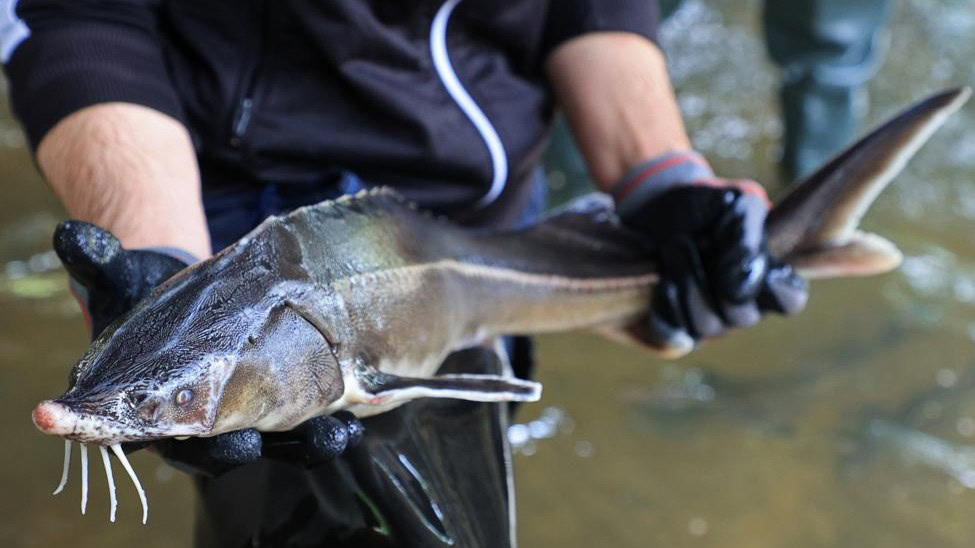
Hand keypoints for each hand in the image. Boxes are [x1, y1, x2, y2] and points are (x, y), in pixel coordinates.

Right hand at [53, 220, 362, 475]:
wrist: (167, 289)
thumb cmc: (136, 292)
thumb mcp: (116, 276)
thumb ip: (97, 262)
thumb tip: (74, 235)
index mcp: (155, 408)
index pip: (180, 442)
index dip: (206, 448)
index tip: (238, 443)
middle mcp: (199, 418)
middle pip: (234, 447)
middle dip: (271, 445)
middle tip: (306, 436)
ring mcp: (239, 407)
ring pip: (276, 436)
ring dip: (311, 438)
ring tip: (343, 429)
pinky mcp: (273, 392)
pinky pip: (301, 414)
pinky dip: (328, 414)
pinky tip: (356, 412)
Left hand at [613, 152, 807, 347]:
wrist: (660, 207)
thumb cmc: (708, 207)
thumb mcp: (736, 205)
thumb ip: (747, 235)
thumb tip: (743, 280)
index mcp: (768, 276)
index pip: (789, 300)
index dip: (777, 288)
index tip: (758, 262)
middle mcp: (743, 305)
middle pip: (742, 316)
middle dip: (713, 278)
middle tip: (689, 241)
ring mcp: (711, 319)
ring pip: (707, 325)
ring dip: (687, 283)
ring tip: (674, 246)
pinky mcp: (677, 325)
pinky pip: (674, 335)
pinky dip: (667, 309)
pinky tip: (664, 282)